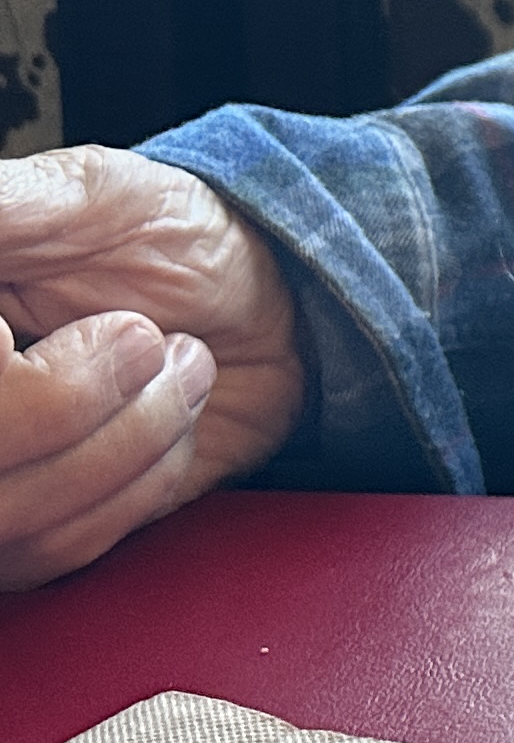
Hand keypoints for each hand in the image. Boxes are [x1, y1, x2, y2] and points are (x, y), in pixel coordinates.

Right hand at [0, 150, 304, 591]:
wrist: (259, 307)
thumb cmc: (166, 235)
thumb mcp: (84, 193)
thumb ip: (5, 207)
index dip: (25, 382)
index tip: (67, 326)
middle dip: (81, 398)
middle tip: (146, 338)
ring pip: (12, 515)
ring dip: (132, 437)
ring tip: (173, 372)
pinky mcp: (24, 536)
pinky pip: (55, 549)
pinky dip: (139, 486)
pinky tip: (164, 429)